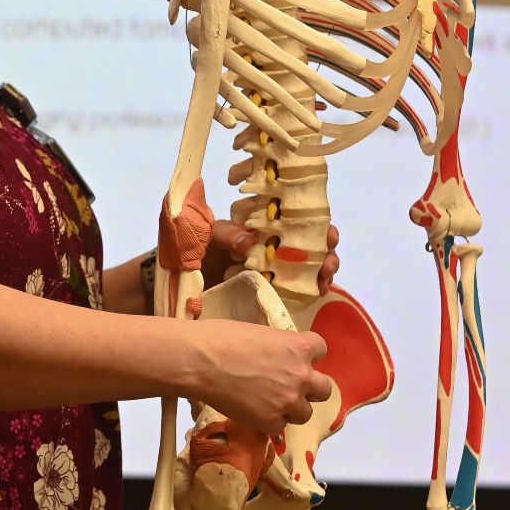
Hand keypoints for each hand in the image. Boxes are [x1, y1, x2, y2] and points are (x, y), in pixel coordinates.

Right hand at [188, 320, 331, 435]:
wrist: (199, 362)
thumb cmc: (221, 338)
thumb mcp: (259, 333)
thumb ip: (278, 347)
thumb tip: (276, 356)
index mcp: (298, 347)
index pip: (322, 350)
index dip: (309, 355)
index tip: (297, 358)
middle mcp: (301, 376)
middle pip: (324, 389)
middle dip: (309, 388)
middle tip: (289, 386)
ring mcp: (287, 401)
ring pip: (305, 413)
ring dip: (291, 408)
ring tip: (269, 402)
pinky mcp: (270, 422)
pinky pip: (280, 426)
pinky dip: (269, 421)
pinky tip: (253, 410)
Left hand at [202, 221, 341, 292]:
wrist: (181, 278)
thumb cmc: (195, 248)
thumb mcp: (207, 234)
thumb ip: (226, 234)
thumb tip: (249, 243)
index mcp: (261, 223)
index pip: (295, 218)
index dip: (316, 224)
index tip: (328, 236)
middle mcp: (272, 242)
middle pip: (309, 242)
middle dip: (326, 250)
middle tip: (328, 263)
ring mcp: (273, 267)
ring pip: (307, 264)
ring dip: (323, 270)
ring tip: (324, 279)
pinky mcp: (270, 289)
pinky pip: (296, 287)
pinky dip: (309, 288)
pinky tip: (316, 292)